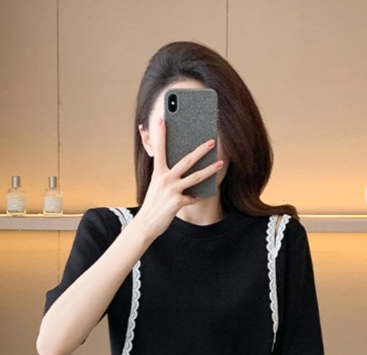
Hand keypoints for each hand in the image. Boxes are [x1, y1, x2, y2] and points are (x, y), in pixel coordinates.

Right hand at [135, 114, 223, 240]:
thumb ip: (166, 174)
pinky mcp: (177, 202)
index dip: (160, 133)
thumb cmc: (153, 203)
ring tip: (220, 163)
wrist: (146, 224)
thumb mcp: (156, 185)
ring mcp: (171, 190)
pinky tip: (198, 196)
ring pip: (195, 177)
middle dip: (200, 150)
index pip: (159, 149)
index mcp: (157, 172)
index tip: (162, 118)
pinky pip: (193, 197)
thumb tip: (181, 166)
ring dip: (210, 170)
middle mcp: (164, 179)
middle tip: (212, 141)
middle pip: (186, 160)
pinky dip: (196, 197)